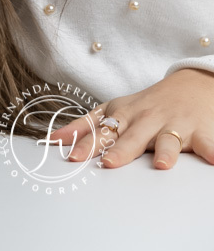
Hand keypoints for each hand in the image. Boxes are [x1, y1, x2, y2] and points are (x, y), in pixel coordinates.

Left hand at [49, 68, 213, 168]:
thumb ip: (84, 126)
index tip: (73, 157)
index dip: (87, 144)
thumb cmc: (146, 104)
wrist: (191, 85)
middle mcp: (148, 119)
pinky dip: (211, 150)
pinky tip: (212, 160)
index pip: (103, 132)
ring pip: (169, 139)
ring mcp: (176, 124)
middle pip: (133, 136)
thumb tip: (52, 139)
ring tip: (160, 165)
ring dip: (166, 151)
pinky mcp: (202, 131)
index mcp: (125, 115)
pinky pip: (208, 142)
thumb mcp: (113, 110)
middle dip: (121, 150)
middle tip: (109, 163)